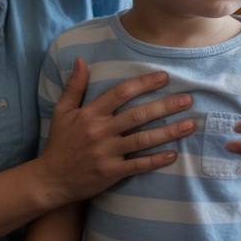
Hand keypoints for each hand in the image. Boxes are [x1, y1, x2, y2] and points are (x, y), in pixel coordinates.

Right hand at [38, 59, 194, 202]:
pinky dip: (156, 160)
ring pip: (143, 139)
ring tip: (190, 125)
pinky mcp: (111, 172)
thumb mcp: (62, 112)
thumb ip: (74, 86)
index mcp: (90, 114)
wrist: (50, 180)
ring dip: (169, 132)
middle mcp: (100, 131)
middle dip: (165, 106)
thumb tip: (80, 60)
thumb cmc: (59, 144)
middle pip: (138, 115)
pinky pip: (138, 165)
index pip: (121, 93)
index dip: (144, 83)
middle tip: (187, 99)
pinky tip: (173, 154)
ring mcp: (107, 153)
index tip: (164, 77)